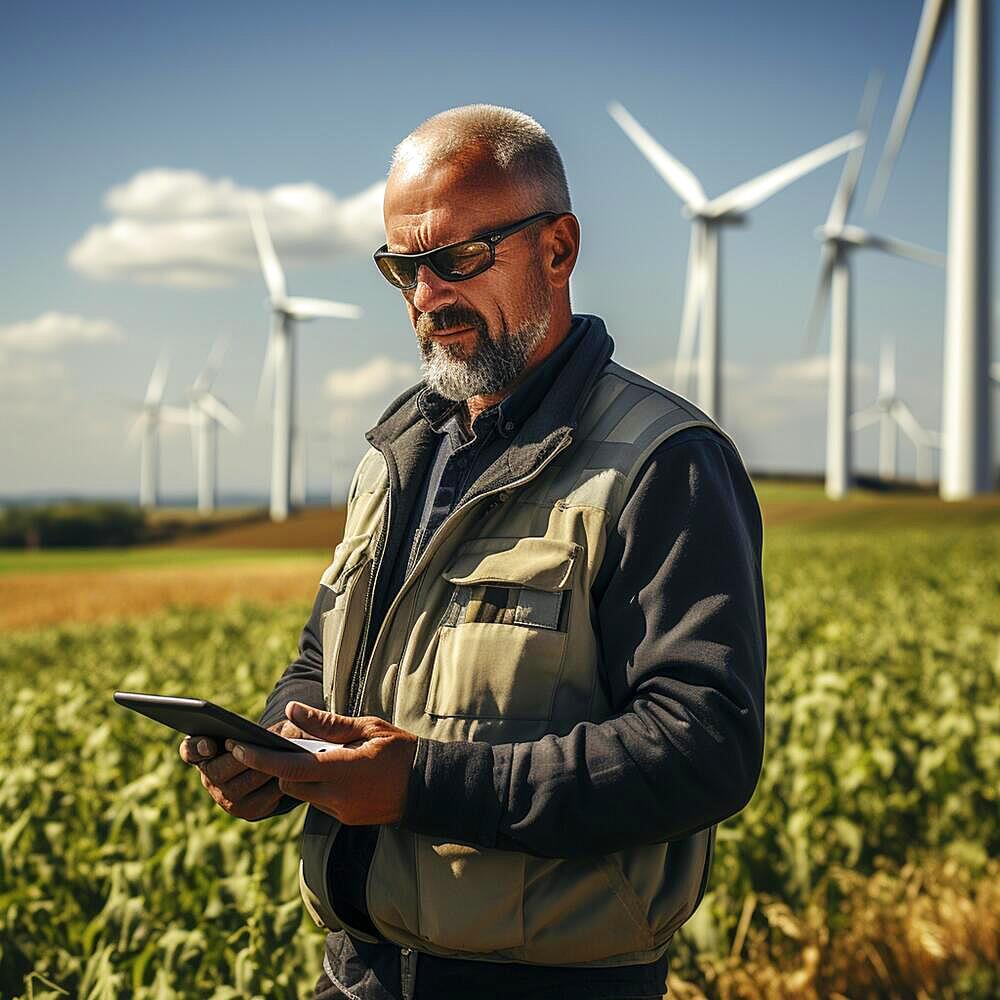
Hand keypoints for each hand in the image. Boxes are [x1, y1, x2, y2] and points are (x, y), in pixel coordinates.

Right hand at [178, 718, 307, 820]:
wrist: (265, 776)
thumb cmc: (255, 743)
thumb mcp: (252, 730)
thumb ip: (258, 728)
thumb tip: (284, 732)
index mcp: (203, 755)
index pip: (189, 750)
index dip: (196, 748)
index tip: (209, 745)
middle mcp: (209, 779)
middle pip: (220, 771)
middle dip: (243, 756)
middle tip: (262, 745)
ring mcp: (227, 799)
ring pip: (246, 783)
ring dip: (265, 769)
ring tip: (284, 755)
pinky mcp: (248, 811)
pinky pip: (265, 797)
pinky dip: (279, 783)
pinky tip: (292, 772)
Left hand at [224, 701, 417, 825]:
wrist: (431, 787)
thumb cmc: (402, 751)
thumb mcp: (367, 728)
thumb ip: (327, 724)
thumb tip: (292, 712)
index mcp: (341, 771)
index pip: (288, 768)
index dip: (259, 758)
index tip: (237, 747)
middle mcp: (337, 797)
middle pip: (290, 784)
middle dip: (282, 767)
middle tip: (282, 745)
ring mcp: (342, 812)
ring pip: (304, 795)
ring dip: (302, 777)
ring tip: (315, 754)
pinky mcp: (348, 819)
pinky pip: (321, 803)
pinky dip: (318, 786)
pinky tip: (333, 770)